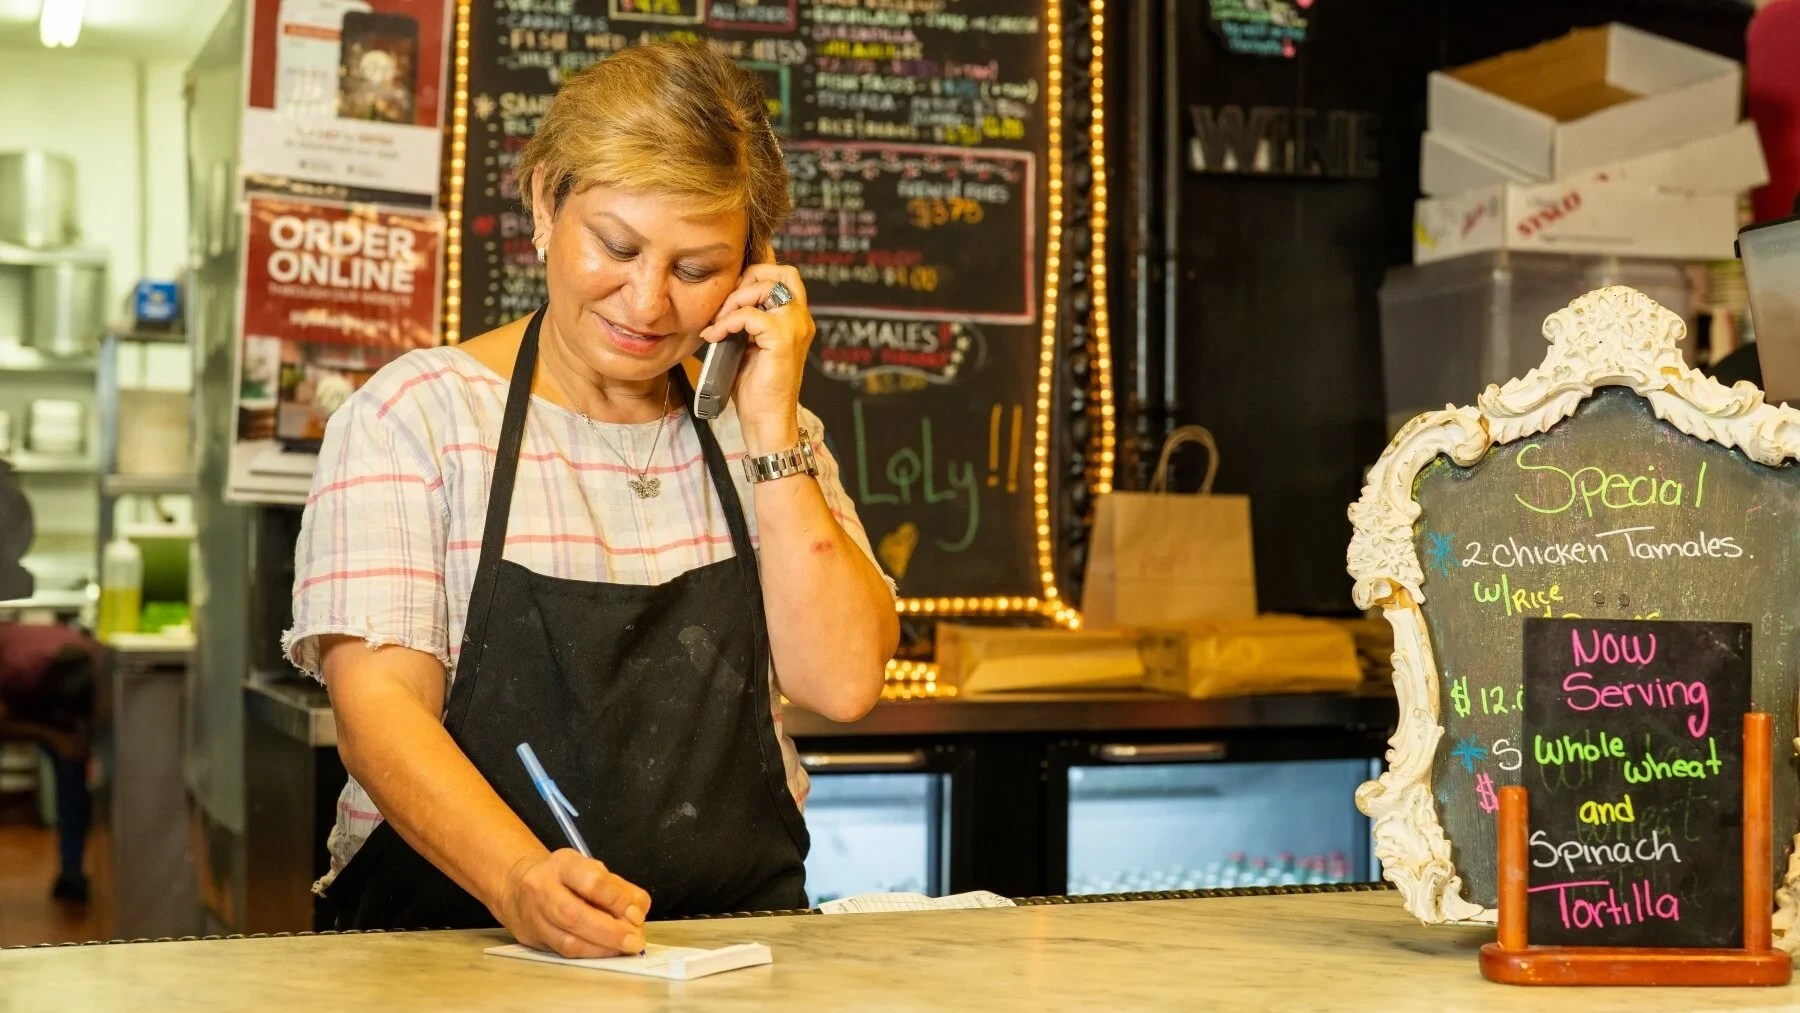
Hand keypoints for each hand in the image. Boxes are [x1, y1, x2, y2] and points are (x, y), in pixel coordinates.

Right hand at [494, 849, 651, 957]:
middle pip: (576, 915)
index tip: (635, 913)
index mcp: (562, 864)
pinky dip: (591, 954)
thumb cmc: (563, 877)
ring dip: (603, 948)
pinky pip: (565, 952)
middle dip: (611, 932)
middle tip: (635, 941)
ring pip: (568, 941)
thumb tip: (637, 913)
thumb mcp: (591, 868)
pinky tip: (607, 951)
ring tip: (626, 948)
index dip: (617, 899)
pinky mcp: (534, 939)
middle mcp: (543, 889)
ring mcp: (534, 917)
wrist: (517, 886)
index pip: (591, 881)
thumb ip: (619, 888)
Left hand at [698, 263, 814, 454]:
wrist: (766, 419)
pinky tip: (715, 336)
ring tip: (718, 321)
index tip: (730, 296)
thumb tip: (723, 301)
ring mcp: (795, 327)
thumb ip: (746, 321)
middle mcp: (801, 319)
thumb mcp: (749, 345)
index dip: (754, 275)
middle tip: (725, 304)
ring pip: (764, 287)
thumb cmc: (756, 389)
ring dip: (733, 300)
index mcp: (795, 319)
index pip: (783, 275)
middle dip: (746, 279)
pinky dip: (727, 322)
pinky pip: (750, 315)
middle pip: (780, 271)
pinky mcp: (782, 339)